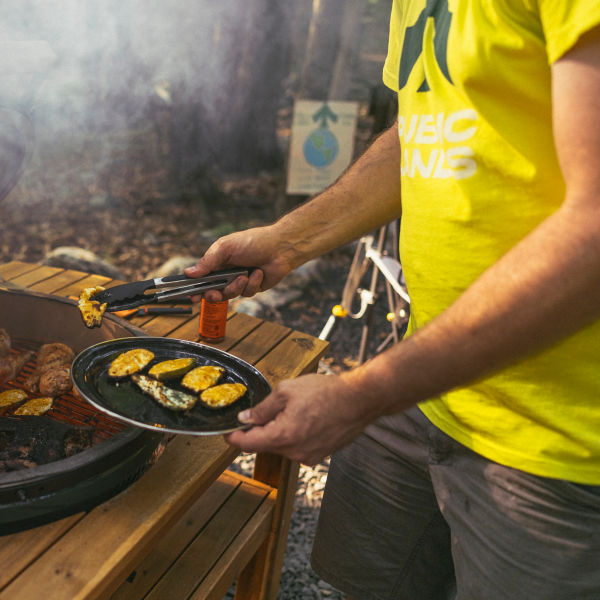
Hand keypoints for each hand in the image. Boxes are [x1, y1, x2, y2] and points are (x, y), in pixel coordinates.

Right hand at [184, 225, 294, 301]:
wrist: (280, 248)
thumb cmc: (253, 242)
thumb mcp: (226, 248)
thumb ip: (207, 262)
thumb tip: (189, 273)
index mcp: (217, 261)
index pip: (201, 277)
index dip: (195, 287)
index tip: (191, 295)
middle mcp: (226, 272)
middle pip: (213, 291)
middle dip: (213, 294)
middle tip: (214, 293)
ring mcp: (239, 281)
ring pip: (230, 294)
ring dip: (236, 286)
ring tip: (245, 275)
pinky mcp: (252, 287)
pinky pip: (247, 293)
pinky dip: (253, 284)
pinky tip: (259, 273)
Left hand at [224, 373, 375, 464]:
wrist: (359, 400)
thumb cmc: (326, 392)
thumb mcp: (287, 390)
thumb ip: (263, 407)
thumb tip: (246, 418)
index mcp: (282, 436)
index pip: (247, 444)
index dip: (233, 437)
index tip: (227, 432)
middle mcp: (294, 452)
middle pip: (265, 445)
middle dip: (260, 430)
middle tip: (263, 410)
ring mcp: (308, 457)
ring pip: (282, 446)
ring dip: (279, 431)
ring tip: (294, 410)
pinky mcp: (319, 456)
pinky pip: (297, 447)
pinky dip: (294, 435)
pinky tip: (305, 418)